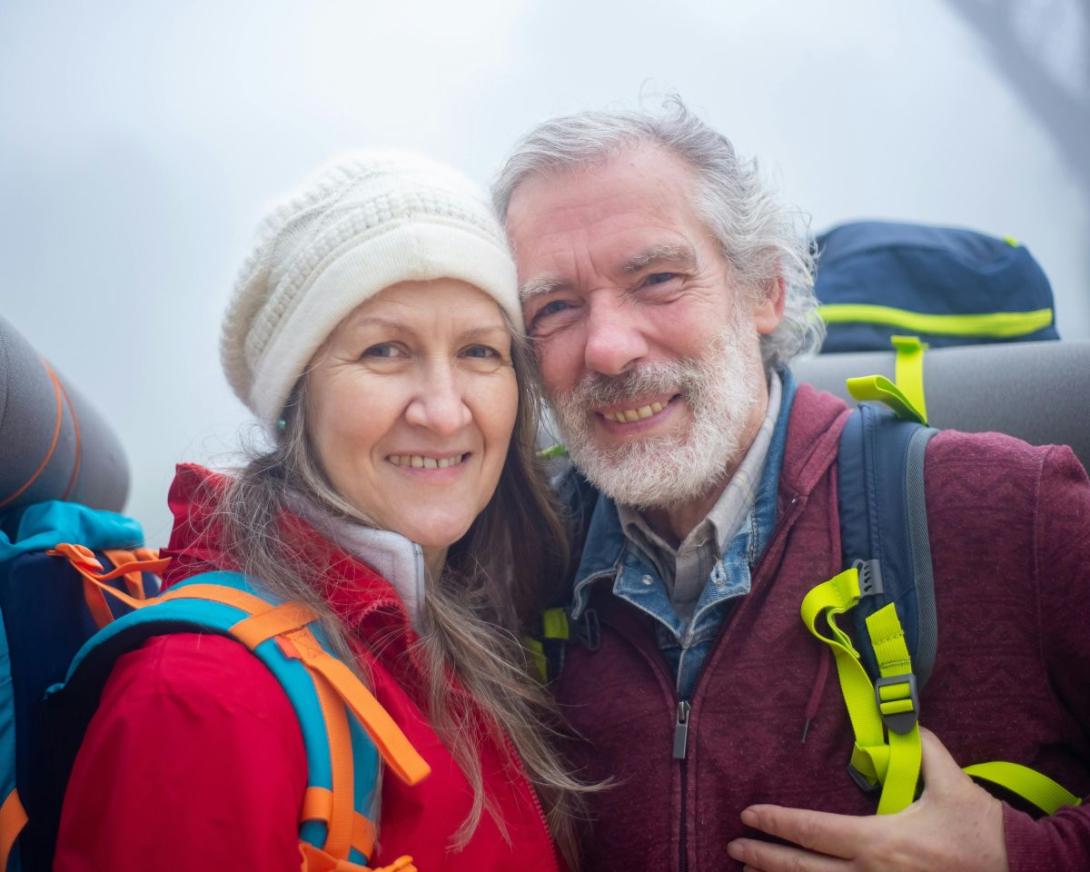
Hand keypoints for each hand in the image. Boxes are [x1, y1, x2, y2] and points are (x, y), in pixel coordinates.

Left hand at [726, 728, 1007, 870]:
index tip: (748, 814)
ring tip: (749, 871)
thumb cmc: (982, 833)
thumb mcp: (952, 783)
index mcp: (880, 842)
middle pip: (802, 871)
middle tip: (734, 846)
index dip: (776, 823)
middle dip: (762, 858)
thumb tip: (905, 718)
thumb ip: (924, 748)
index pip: (812, 831)